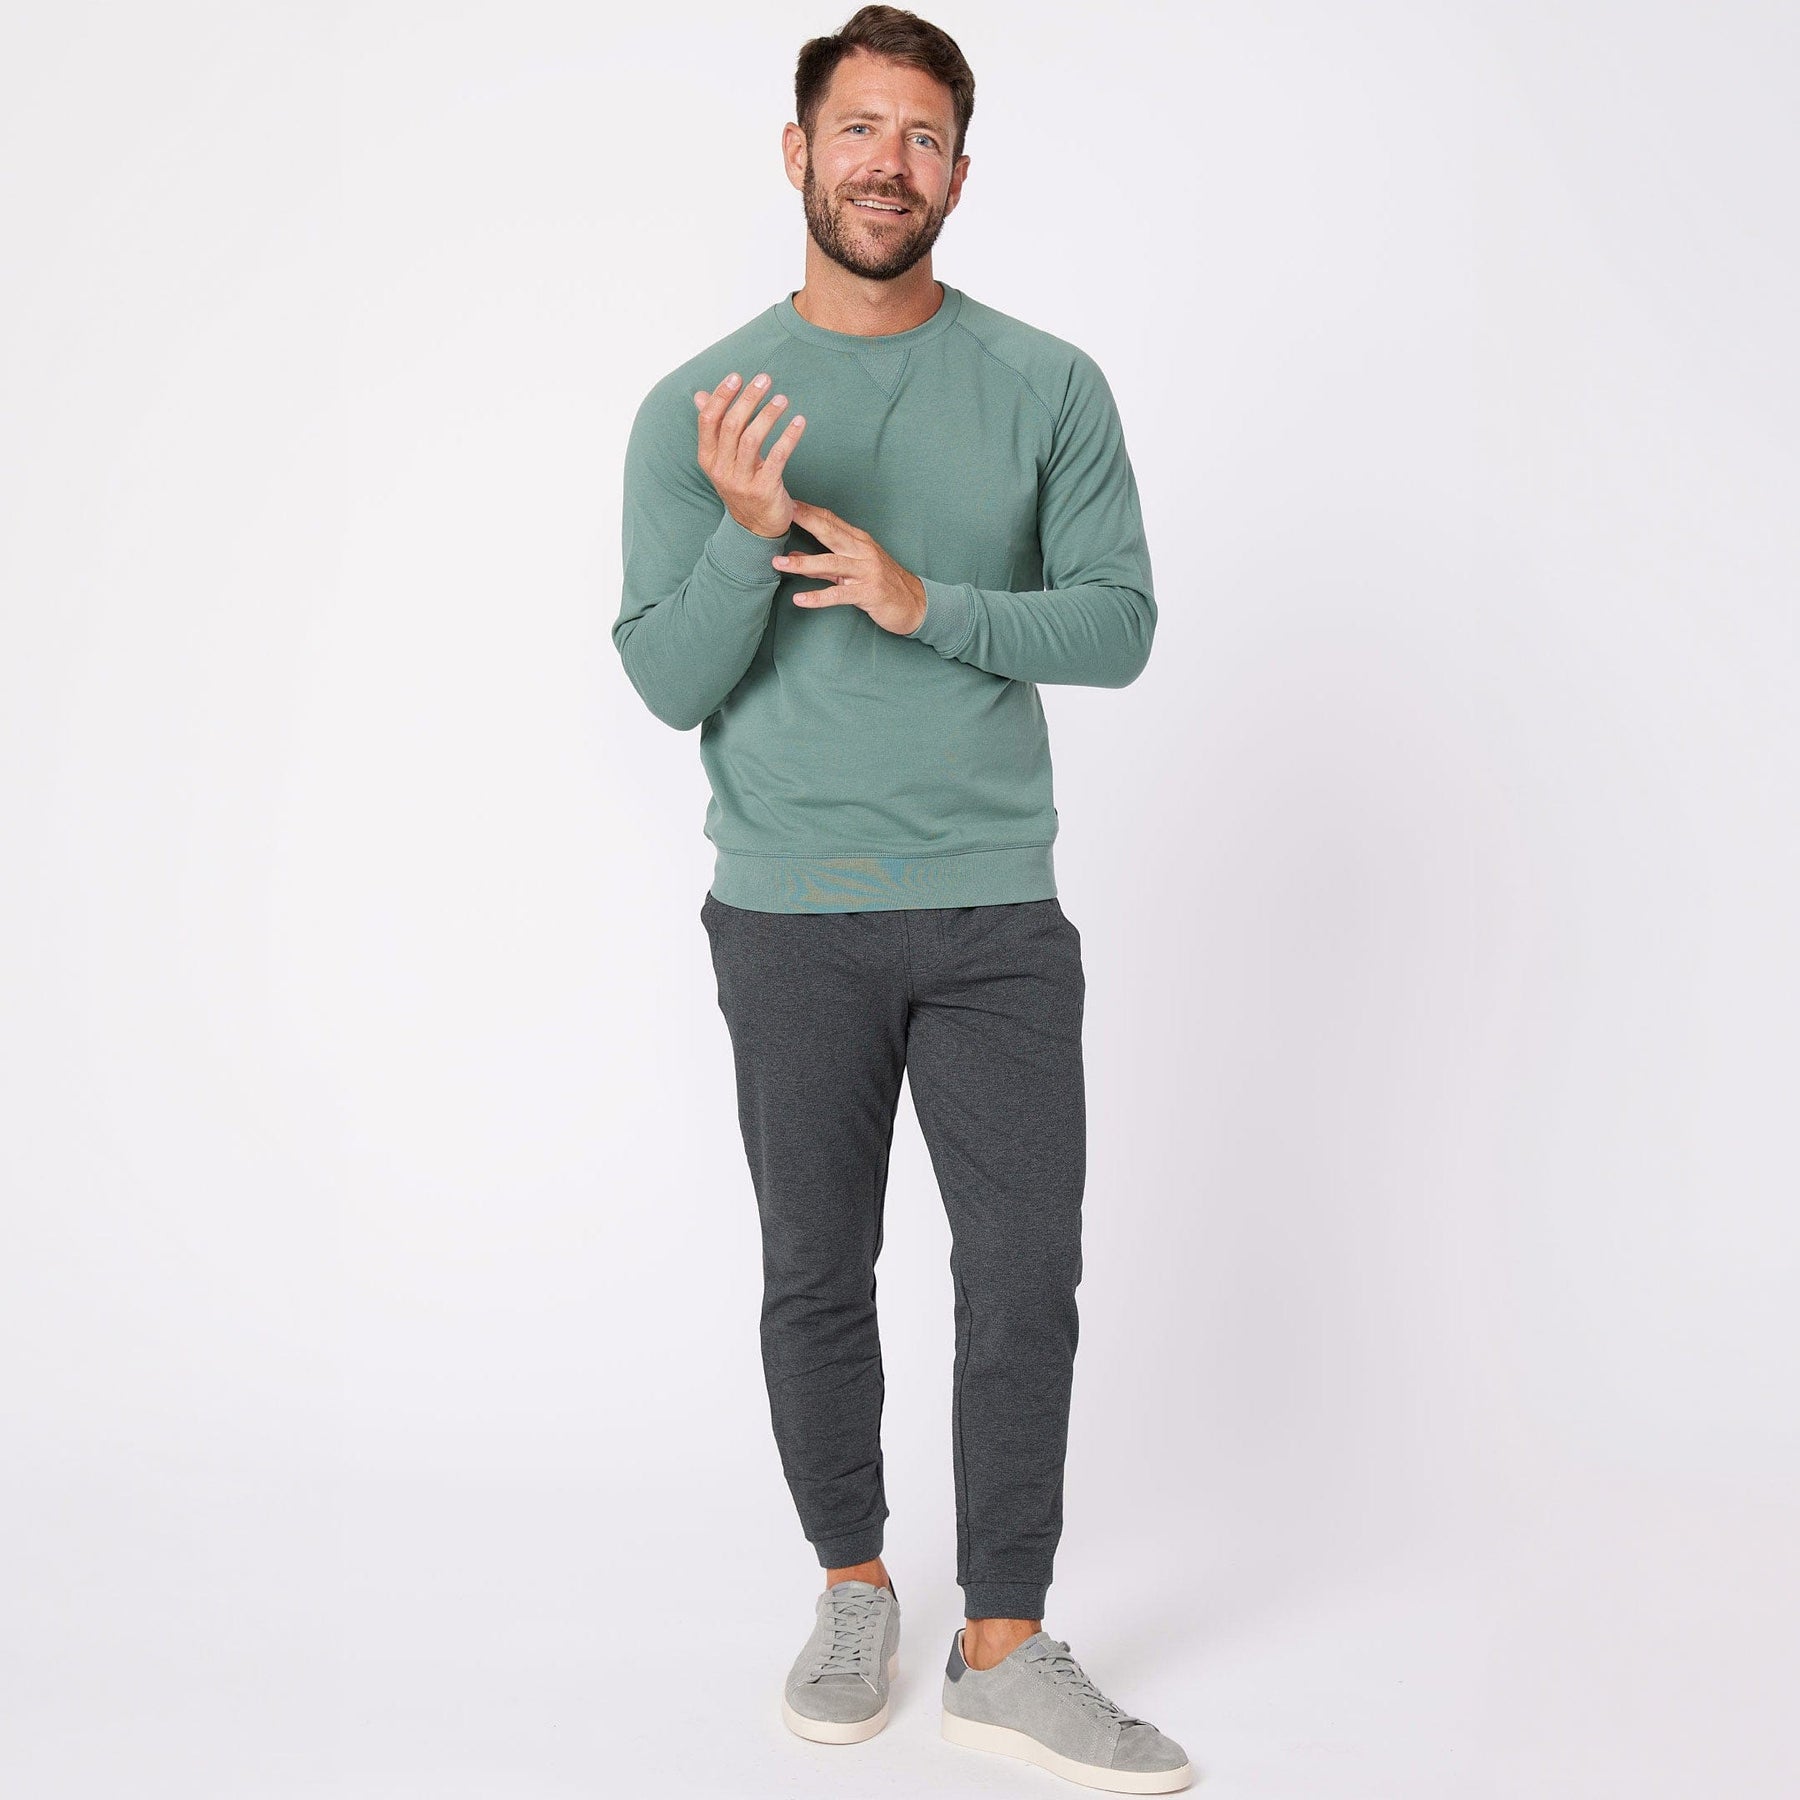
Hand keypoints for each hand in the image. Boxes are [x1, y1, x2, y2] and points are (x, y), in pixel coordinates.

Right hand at [692, 371, 805, 537]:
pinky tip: (798, 422)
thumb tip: (699, 395)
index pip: (708, 421)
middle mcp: (721, 470)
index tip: (736, 377)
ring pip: (752, 440)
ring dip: (768, 415)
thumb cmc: (742, 484)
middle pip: (731, 426)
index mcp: (708, 458)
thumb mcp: (723, 459)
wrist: (756, 527)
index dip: (721, 396)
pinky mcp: (764, 490)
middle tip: (765, 380)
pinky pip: (778, 457)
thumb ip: (714, 428)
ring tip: (782, 399)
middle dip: (748, 399)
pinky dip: (789, 436)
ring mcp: (741, 482)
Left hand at [773, 501, 927, 636]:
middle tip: (781, 514)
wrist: (915, 604)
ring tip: (778, 563)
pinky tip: (799, 599)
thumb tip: (793, 557)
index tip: (787, 502)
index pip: (831, 521)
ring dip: (802, 563)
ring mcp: (866, 571)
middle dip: (805, 521)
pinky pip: (838, 595)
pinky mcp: (868, 593)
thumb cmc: (882, 585)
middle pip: (830, 532)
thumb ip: (823, 565)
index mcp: (859, 542)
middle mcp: (863, 552)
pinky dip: (817, 598)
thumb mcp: (853, 571)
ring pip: (830, 563)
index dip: (809, 511)